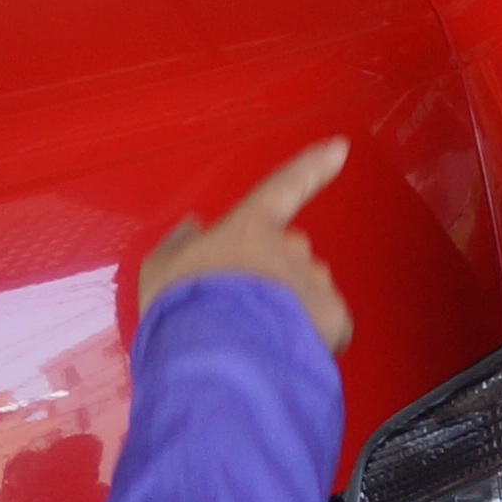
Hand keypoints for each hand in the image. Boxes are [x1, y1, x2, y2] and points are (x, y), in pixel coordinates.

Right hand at [139, 141, 352, 351]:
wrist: (214, 354)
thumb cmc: (182, 305)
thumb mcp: (160, 268)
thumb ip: (179, 243)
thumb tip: (192, 227)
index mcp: (251, 227)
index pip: (285, 187)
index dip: (311, 167)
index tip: (340, 148)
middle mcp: (291, 247)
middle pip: (290, 256)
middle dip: (272, 280)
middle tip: (241, 312)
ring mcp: (316, 281)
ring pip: (309, 291)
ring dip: (290, 310)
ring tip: (257, 340)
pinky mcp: (334, 318)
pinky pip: (328, 324)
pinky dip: (311, 337)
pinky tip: (281, 354)